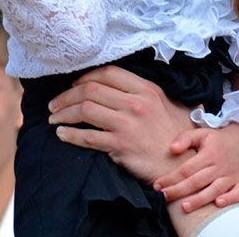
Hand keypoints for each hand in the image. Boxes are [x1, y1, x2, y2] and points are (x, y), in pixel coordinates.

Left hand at [47, 66, 194, 183]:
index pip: (107, 73)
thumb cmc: (176, 135)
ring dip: (63, 113)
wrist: (183, 164)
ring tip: (54, 118)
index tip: (73, 85)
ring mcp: (128, 124)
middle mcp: (136, 103)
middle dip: (66, 95)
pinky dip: (70, 135)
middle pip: (90, 90)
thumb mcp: (167, 104)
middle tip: (55, 103)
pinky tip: (62, 134)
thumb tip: (120, 85)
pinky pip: (88, 138)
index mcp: (146, 89)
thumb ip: (145, 92)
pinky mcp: (122, 146)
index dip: (85, 77)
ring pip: (85, 110)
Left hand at [154, 125, 238, 212]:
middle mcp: (220, 166)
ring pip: (214, 190)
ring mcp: (231, 175)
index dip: (171, 178)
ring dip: (199, 199)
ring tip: (184, 206)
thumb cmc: (218, 140)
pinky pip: (238, 193)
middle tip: (164, 197)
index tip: (158, 185)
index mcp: (209, 154)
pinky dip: (229, 199)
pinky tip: (218, 203)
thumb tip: (172, 149)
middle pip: (197, 181)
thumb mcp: (201, 133)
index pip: (186, 169)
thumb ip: (185, 138)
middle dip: (179, 191)